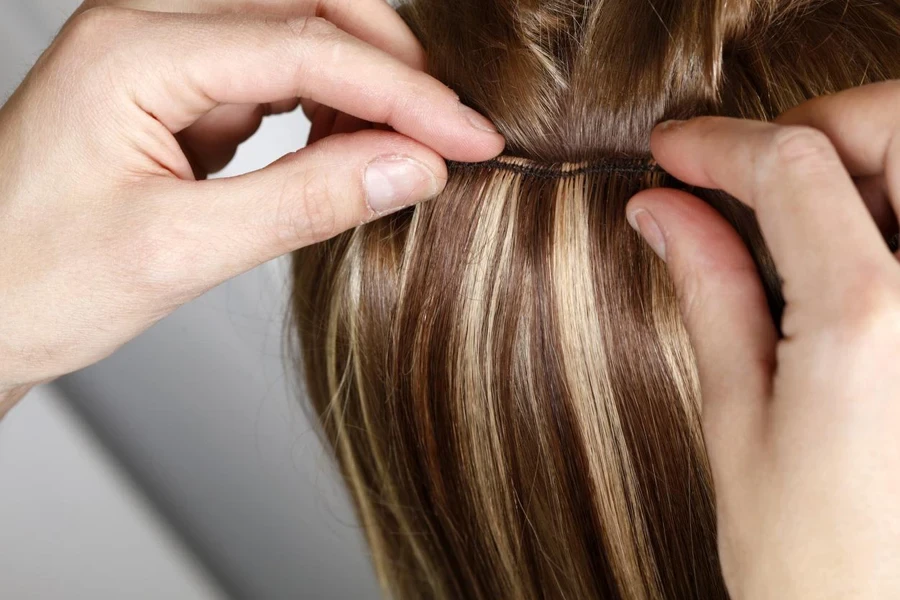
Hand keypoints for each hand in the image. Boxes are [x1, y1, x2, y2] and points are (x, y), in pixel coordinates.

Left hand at [0, 1, 504, 413]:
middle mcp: (145, 27)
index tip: (471, 140)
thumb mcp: (179, 253)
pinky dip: (324, 106)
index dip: (405, 96)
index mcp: (134, 52)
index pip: (308, 47)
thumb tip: (413, 168)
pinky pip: (270, 72)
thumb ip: (304, 202)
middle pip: (308, 6)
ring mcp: (157, 53)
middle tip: (450, 133)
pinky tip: (345, 149)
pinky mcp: (170, 88)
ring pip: (295, 32)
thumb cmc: (36, 284)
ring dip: (361, 83)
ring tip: (404, 150)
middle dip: (391, 66)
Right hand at [627, 81, 899, 597]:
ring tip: (799, 210)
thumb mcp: (740, 425)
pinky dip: (895, 217)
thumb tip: (666, 214)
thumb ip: (711, 293)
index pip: (791, 167)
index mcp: (869, 321)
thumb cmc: (818, 570)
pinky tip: (853, 255)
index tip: (675, 152)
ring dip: (869, 163)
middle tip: (753, 165)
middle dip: (819, 124)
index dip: (720, 144)